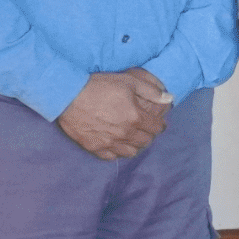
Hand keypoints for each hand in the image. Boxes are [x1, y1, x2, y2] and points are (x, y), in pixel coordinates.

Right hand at [56, 68, 170, 159]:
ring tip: (133, 137)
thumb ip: (152, 91)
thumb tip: (169, 98)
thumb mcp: (129, 81)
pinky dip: (117, 152)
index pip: (156, 128)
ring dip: (135, 145)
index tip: (158, 122)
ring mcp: (108, 143)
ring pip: (130, 152)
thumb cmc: (99, 86)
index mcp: (135, 118)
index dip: (160, 124)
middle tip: (146, 129)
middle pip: (145, 141)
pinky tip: (117, 144)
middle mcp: (124, 134)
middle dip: (149, 134)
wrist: (68, 95)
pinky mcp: (94, 147)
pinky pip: (111, 157)